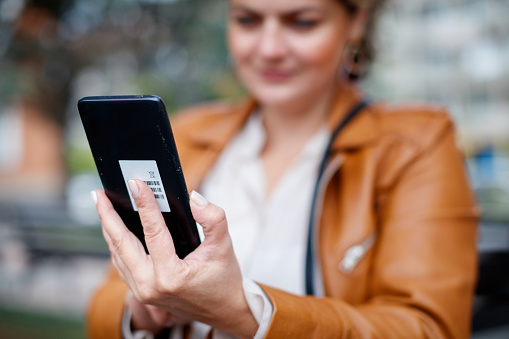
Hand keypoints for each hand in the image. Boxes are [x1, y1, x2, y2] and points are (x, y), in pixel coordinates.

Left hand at [93, 180, 257, 337]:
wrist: (224, 311)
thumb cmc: (224, 279)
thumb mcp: (224, 245)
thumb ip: (213, 218)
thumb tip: (193, 198)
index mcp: (171, 276)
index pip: (153, 231)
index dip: (144, 204)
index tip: (136, 183)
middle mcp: (151, 286)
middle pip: (122, 243)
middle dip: (108, 215)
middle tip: (99, 193)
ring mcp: (143, 291)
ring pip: (117, 254)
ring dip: (108, 228)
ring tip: (102, 205)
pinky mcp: (141, 292)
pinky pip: (122, 264)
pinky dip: (116, 243)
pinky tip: (114, 228)